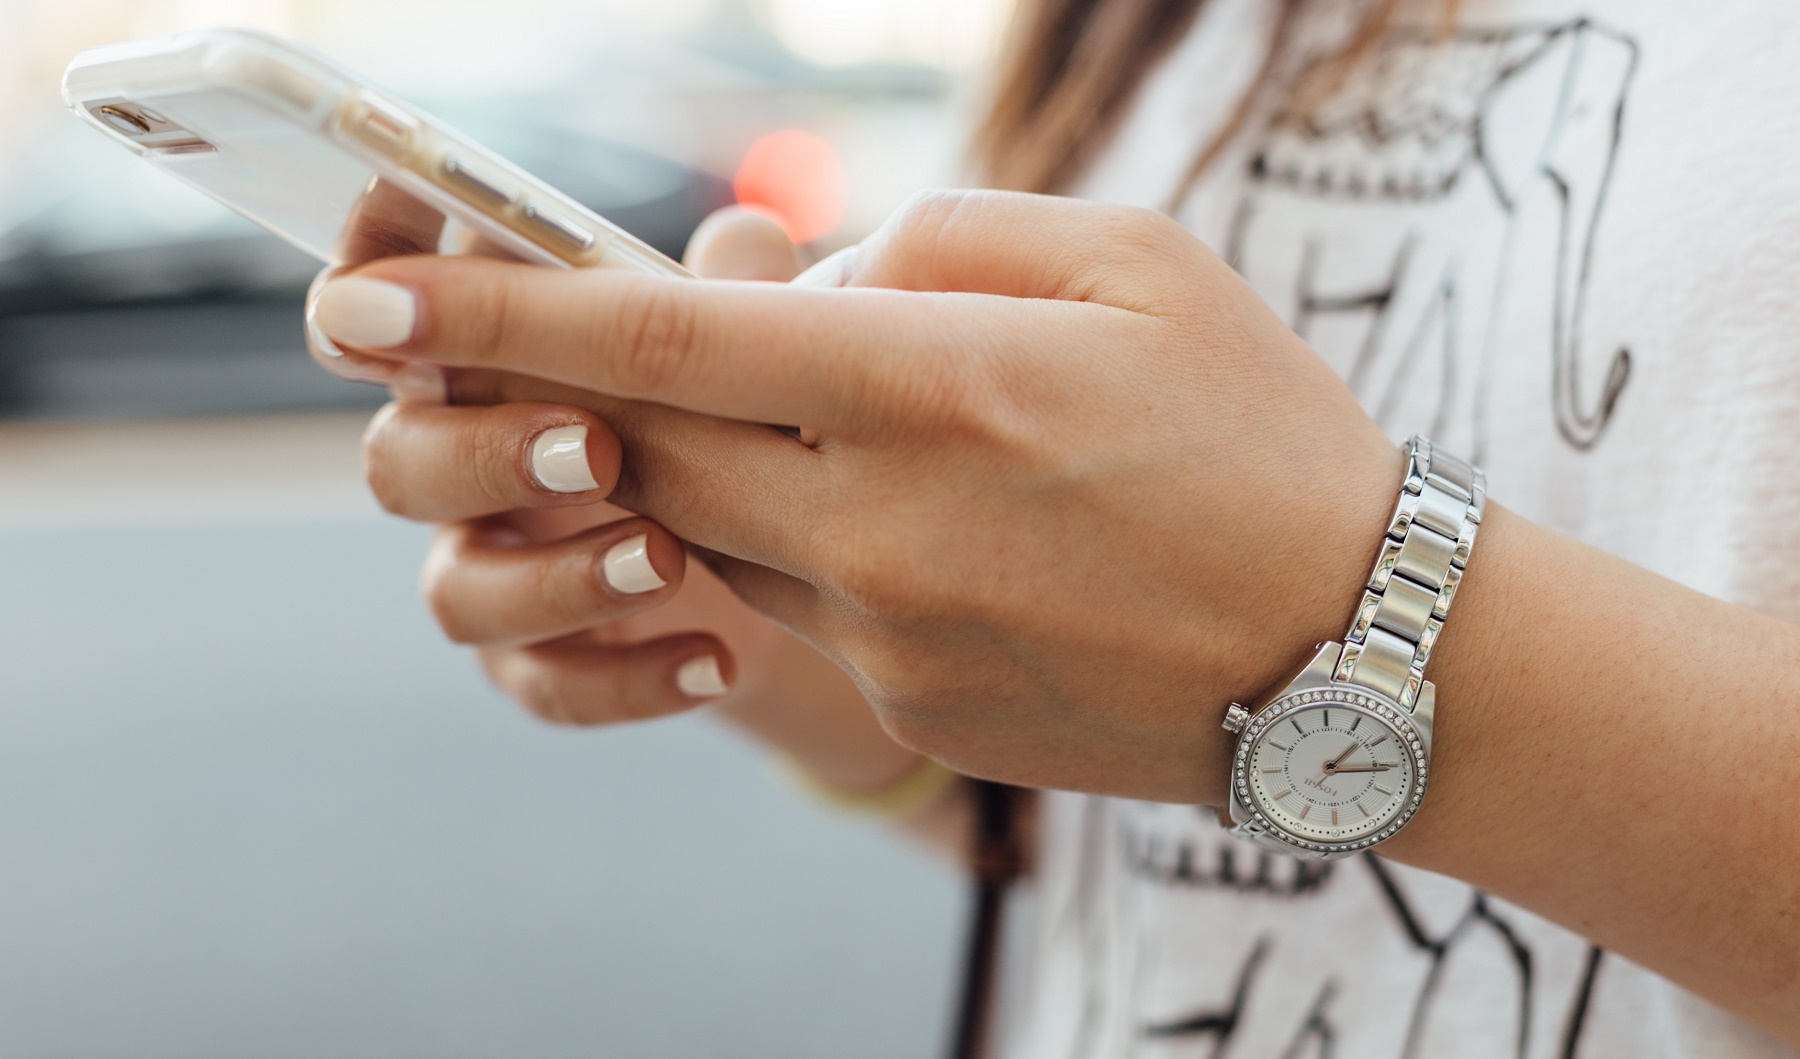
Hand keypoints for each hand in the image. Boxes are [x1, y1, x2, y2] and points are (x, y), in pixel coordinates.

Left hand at [313, 189, 1402, 803]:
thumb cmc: (1263, 432)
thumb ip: (940, 239)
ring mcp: (888, 634)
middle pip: (648, 444)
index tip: (369, 300)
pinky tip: (939, 526)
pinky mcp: (907, 705)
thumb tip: (802, 273)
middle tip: (565, 346)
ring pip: (715, 528)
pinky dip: (816, 540)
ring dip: (723, 461)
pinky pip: (802, 605)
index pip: (660, 339)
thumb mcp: (1134, 262)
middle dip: (581, 389)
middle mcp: (884, 521)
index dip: (496, 314)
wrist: (1359, 656)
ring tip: (852, 423)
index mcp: (936, 384)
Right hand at [314, 204, 923, 794]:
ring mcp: (495, 568)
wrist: (794, 563)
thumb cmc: (739, 412)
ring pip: (457, 592)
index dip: (367, 279)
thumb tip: (748, 238)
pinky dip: (627, 680)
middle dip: (485, 452)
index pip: (384, 310)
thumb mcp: (752, 344)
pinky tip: (715, 660)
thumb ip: (736, 290)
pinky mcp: (540, 660)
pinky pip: (545, 685)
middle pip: (399, 461)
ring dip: (556, 577)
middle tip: (598, 448)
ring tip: (669, 559)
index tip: (393, 273)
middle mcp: (464, 462)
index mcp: (487, 359)